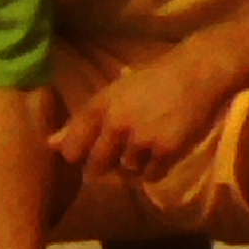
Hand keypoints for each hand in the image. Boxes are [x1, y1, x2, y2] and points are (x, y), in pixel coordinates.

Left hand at [50, 45, 233, 187]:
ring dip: (135, 165)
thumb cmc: (154, 79)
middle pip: (96, 167)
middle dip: (104, 167)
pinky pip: (151, 176)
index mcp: (100, 106)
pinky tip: (163, 150)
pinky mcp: (166, 150)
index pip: (72, 146)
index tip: (86, 153)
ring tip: (148, 142)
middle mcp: (116, 123)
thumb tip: (50, 144)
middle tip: (120, 153)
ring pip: (127, 172)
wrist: (198, 72)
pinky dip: (156, 169)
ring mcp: (141, 139)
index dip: (77, 155)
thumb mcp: (115, 93)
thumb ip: (83, 121)